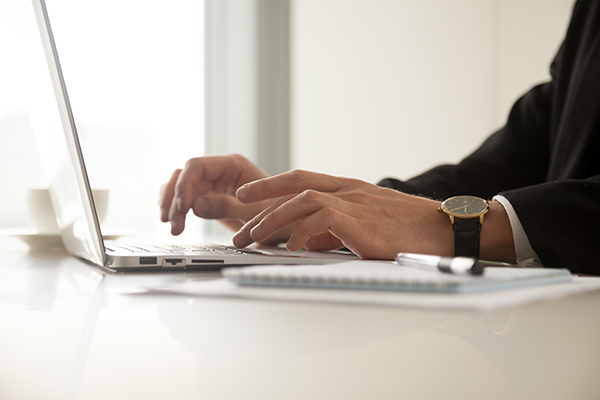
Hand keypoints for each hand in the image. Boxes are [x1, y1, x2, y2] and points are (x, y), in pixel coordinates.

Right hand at [159, 154, 288, 241]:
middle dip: (174, 199)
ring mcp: (214, 183)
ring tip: (173, 227)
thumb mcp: (254, 214)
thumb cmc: (280, 214)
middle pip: (184, 176)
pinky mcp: (210, 197)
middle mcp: (220, 171)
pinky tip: (173, 222)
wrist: (289, 223)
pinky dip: (176, 208)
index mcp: (233, 165)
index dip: (184, 185)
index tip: (182, 207)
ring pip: (180, 186)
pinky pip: (185, 197)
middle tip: (174, 224)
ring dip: (171, 205)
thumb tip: (196, 205)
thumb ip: (226, 207)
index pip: (196, 166)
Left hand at [231, 170, 455, 259]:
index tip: (246, 194)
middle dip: (261, 207)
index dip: (269, 184)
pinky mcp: (364, 223)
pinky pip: (322, 220)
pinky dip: (301, 232)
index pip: (300, 177)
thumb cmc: (413, 229)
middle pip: (294, 187)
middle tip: (240, 229)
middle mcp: (349, 190)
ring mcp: (356, 204)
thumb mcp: (372, 219)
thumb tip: (312, 239)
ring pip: (302, 200)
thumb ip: (341, 223)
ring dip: (272, 219)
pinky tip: (290, 247)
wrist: (448, 229)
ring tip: (252, 238)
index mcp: (349, 188)